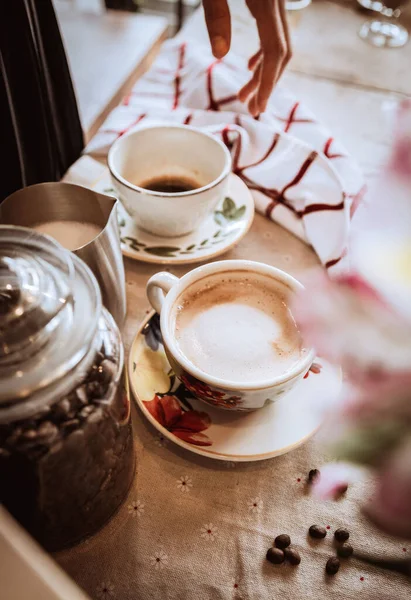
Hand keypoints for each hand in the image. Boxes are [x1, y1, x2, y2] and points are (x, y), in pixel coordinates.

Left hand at [202, 0, 291, 115]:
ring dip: (262, 72)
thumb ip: (216, 16)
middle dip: (267, 84)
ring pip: (277, 44)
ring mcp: (275, 2)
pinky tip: (250, 67)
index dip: (269, 83)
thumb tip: (220, 54)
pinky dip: (263, 54)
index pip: (276, 50)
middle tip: (251, 110)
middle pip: (281, 52)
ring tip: (245, 95)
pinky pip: (271, 33)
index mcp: (268, 1)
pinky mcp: (268, 2)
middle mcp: (278, 2)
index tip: (260, 108)